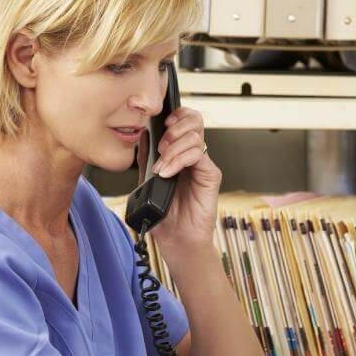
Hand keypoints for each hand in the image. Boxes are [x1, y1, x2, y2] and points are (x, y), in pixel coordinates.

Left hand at [149, 105, 220, 250]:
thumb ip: (147, 158)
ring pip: (195, 136)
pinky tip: (167, 172)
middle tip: (162, 146)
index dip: (175, 116)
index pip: (184, 121)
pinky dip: (179, 160)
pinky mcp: (211, 175)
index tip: (160, 125)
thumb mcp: (147, 181)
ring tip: (162, 166)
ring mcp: (203, 165)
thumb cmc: (165, 215)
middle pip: (195, 121)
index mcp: (180, 153)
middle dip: (175, 127)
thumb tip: (144, 134)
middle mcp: (194, 156)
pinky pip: (198, 155)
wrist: (177, 239)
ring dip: (173, 147)